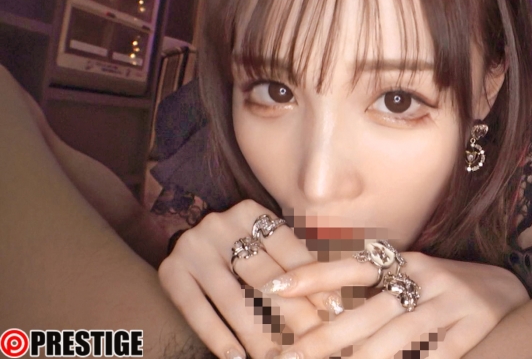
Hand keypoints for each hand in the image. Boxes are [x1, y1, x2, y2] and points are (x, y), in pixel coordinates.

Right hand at [158, 200, 340, 358]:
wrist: (184, 236)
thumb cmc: (241, 246)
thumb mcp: (267, 242)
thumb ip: (298, 264)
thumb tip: (337, 302)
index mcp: (250, 212)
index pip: (289, 249)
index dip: (313, 280)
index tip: (334, 311)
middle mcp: (220, 225)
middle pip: (264, 277)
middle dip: (293, 315)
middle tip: (313, 341)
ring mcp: (192, 248)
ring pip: (234, 300)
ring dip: (260, 335)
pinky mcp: (170, 272)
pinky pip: (197, 311)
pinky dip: (218, 337)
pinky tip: (237, 358)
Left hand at [266, 250, 529, 357]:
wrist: (511, 291)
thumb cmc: (447, 291)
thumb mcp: (413, 278)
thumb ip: (375, 291)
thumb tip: (321, 310)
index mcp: (406, 261)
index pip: (354, 264)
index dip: (314, 275)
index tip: (274, 287)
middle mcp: (427, 276)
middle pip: (371, 309)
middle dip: (328, 335)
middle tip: (293, 353)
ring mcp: (453, 301)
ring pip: (401, 334)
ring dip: (366, 358)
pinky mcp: (477, 327)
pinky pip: (438, 353)